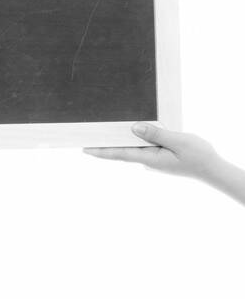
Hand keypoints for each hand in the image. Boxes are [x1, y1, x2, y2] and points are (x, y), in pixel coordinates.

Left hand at [83, 123, 221, 180]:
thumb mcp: (178, 141)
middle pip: (123, 150)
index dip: (101, 151)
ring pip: (134, 148)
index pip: (119, 153)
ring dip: (122, 140)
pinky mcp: (160, 157)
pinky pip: (144, 147)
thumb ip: (156, 134)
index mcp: (149, 158)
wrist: (214, 170)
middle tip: (88, 135)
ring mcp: (154, 160)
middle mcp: (148, 161)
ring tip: (106, 130)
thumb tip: (134, 128)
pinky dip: (136, 140)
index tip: (84, 148)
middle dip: (107, 143)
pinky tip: (133, 131)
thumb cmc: (199, 156)